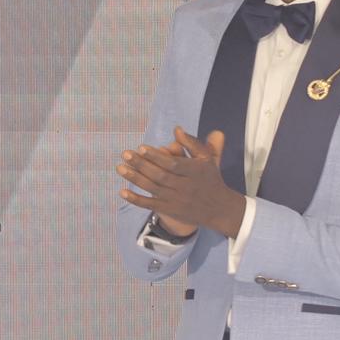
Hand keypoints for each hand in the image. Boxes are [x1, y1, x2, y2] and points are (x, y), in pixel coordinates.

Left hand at [119, 127, 241, 238]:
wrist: (219, 208)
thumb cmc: (209, 178)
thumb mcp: (206, 160)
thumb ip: (192, 144)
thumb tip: (176, 129)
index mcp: (195, 171)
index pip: (173, 164)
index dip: (156, 156)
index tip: (141, 147)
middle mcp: (185, 186)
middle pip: (160, 175)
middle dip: (141, 165)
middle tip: (125, 154)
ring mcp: (176, 199)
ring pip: (153, 188)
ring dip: (135, 178)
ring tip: (119, 167)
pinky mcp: (169, 209)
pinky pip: (150, 205)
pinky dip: (136, 199)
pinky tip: (122, 192)